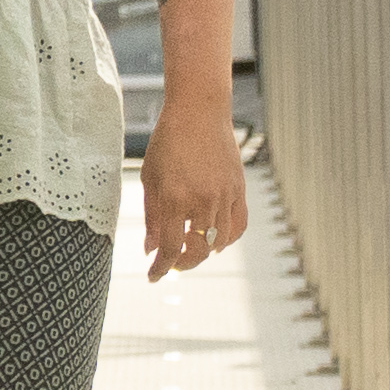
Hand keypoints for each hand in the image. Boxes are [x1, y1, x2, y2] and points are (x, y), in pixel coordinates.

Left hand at [142, 117, 249, 278]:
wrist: (199, 113)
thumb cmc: (167, 143)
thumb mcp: (150, 179)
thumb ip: (152, 217)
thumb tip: (151, 249)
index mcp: (174, 199)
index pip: (169, 248)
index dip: (161, 267)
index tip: (154, 276)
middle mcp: (202, 201)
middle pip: (197, 250)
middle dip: (183, 263)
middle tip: (172, 264)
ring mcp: (224, 196)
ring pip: (219, 241)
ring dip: (204, 252)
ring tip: (190, 249)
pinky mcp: (239, 190)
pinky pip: (238, 225)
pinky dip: (227, 239)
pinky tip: (215, 240)